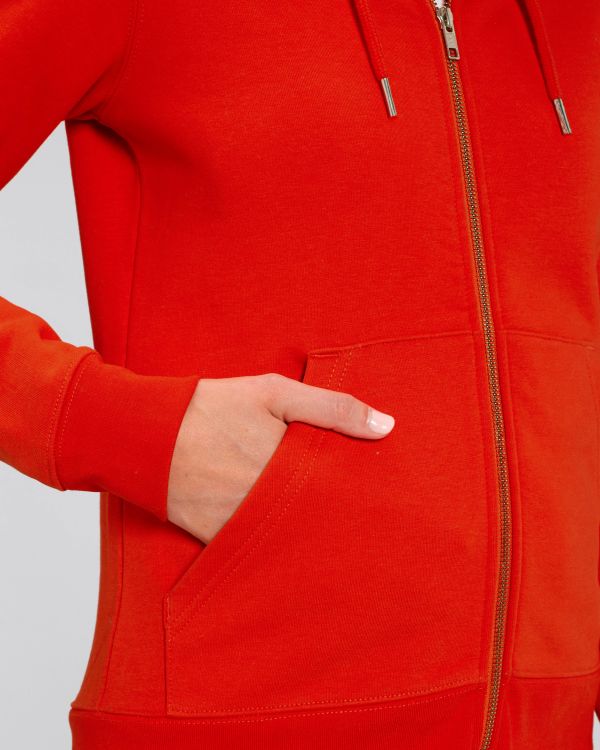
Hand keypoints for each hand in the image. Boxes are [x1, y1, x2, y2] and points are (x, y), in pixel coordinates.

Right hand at [166, 372, 394, 542]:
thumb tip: (388, 427)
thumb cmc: (213, 406)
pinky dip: (272, 544)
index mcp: (291, 465)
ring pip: (292, 537)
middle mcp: (271, 501)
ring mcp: (244, 523)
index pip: (343, 491)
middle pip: (321, 519)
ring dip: (309, 534)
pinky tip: (286, 540)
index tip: (382, 499)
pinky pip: (255, 549)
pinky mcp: (218, 539)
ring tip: (332, 535)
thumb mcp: (274, 393)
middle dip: (341, 519)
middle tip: (367, 524)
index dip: (363, 495)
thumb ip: (332, 409)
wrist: (147, 433)